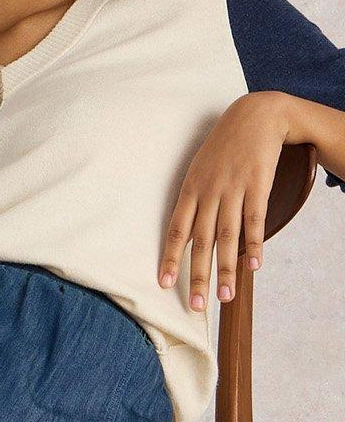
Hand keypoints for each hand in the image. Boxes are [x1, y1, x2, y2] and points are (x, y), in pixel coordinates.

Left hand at [158, 92, 288, 308]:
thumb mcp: (201, 169)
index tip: (163, 283)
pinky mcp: (258, 185)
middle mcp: (209, 192)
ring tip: (225, 297)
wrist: (255, 116)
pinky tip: (253, 266)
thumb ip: (196, 200)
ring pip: (227, 236)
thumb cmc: (224, 147)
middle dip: (197, 275)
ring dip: (226, 269)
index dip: (169, 257)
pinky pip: (254, 220)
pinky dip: (253, 244)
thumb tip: (191, 233)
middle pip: (201, 241)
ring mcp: (233, 189)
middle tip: (196, 306)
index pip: (175, 230)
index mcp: (190, 189)